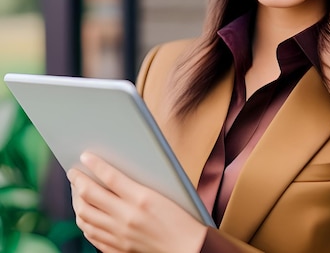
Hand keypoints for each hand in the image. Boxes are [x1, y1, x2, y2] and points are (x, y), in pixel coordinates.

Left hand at [68, 152, 207, 252]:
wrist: (186, 247)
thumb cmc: (180, 218)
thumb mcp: (162, 195)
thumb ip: (137, 185)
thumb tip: (113, 175)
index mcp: (142, 199)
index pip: (110, 177)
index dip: (95, 165)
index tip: (84, 156)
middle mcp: (127, 217)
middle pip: (90, 196)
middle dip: (77, 181)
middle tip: (73, 173)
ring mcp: (119, 235)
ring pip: (85, 216)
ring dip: (76, 200)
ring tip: (76, 191)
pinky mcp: (117, 248)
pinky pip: (91, 234)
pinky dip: (83, 222)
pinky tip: (84, 214)